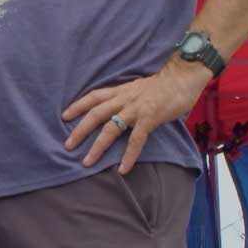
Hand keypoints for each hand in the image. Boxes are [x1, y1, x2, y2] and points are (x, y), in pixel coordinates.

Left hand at [61, 59, 212, 174]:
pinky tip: (122, 169)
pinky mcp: (149, 118)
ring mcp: (136, 109)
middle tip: (67, 145)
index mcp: (121, 90)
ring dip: (97, 146)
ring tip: (87, 162)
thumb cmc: (164, 85)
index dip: (78, 106)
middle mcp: (124, 98)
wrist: (183, 77)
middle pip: (95, 114)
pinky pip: (135, 140)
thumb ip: (127, 98)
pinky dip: (128, 156)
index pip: (94, 96)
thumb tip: (118, 111)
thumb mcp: (138, 88)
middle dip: (80, 130)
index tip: (64, 116)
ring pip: (110, 128)